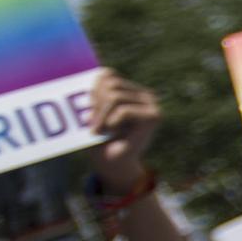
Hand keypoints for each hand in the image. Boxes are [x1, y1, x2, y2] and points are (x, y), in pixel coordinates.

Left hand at [83, 72, 160, 189]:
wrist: (113, 166)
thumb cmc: (101, 141)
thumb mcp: (93, 114)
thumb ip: (96, 95)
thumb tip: (95, 76)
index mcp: (129, 90)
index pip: (107, 75)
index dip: (92, 90)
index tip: (87, 111)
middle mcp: (144, 93)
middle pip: (110, 83)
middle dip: (95, 105)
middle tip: (92, 125)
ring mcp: (151, 103)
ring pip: (115, 96)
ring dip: (100, 116)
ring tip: (98, 130)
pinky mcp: (154, 116)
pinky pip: (123, 110)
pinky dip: (111, 122)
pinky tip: (111, 132)